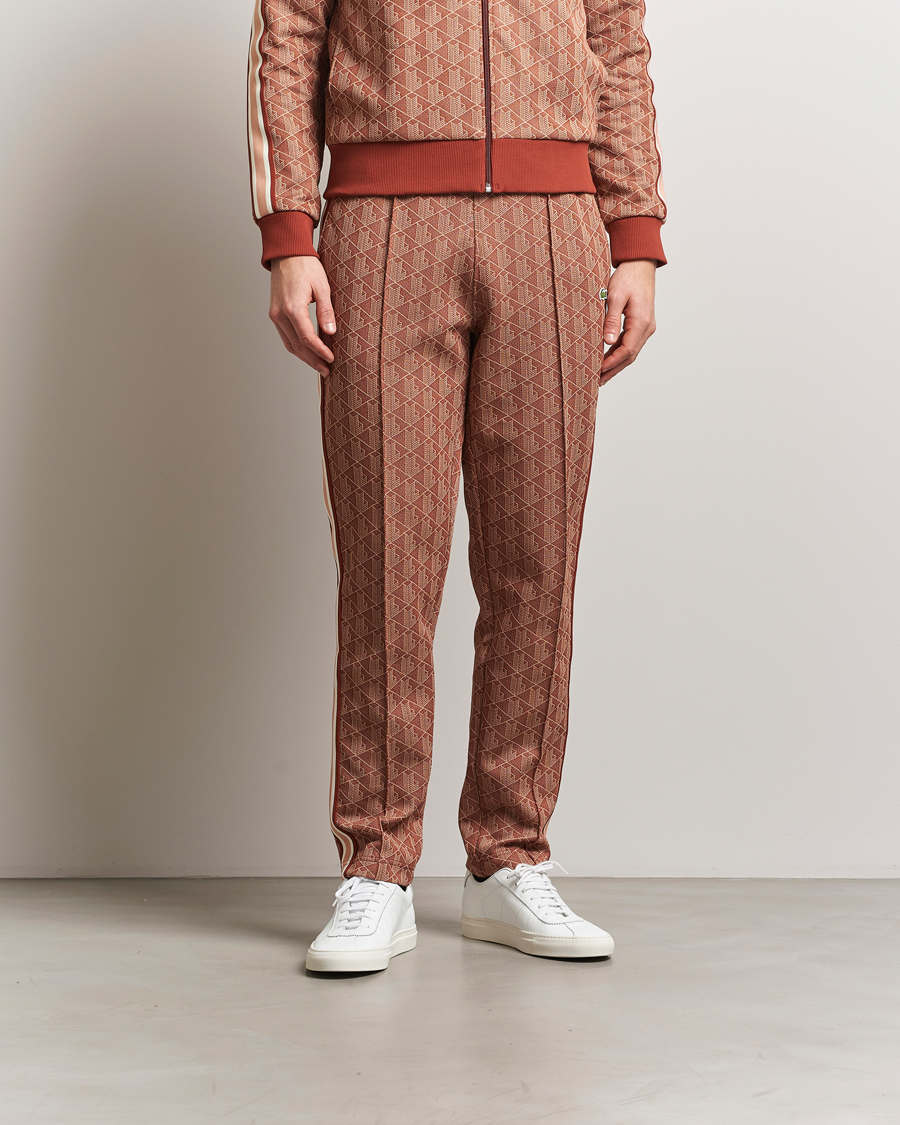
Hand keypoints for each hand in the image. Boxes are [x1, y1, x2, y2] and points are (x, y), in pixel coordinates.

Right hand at [268, 255, 335, 375]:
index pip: (307, 338)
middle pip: (297, 346)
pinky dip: (296, 346)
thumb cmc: (306, 266)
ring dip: (304, 357)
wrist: (287, 253)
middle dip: (312, 360)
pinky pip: (285, 336)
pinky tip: (308, 352)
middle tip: (326, 370)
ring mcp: (275, 315)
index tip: (331, 359)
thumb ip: (326, 311)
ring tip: (319, 366)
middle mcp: (280, 314)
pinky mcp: (274, 313)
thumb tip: (331, 332)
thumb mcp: (322, 287)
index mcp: (292, 308)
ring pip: (289, 344)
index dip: (320, 352)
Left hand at [599, 259, 656, 386]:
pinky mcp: (641, 324)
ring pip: (630, 351)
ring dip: (616, 364)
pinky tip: (607, 359)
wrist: (640, 265)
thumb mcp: (615, 297)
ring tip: (600, 374)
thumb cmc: (627, 277)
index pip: (626, 351)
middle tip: (597, 381)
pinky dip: (618, 353)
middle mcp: (647, 327)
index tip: (597, 371)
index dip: (611, 363)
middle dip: (613, 370)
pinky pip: (630, 343)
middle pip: (630, 356)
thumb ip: (611, 320)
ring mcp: (646, 327)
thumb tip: (608, 342)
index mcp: (642, 322)